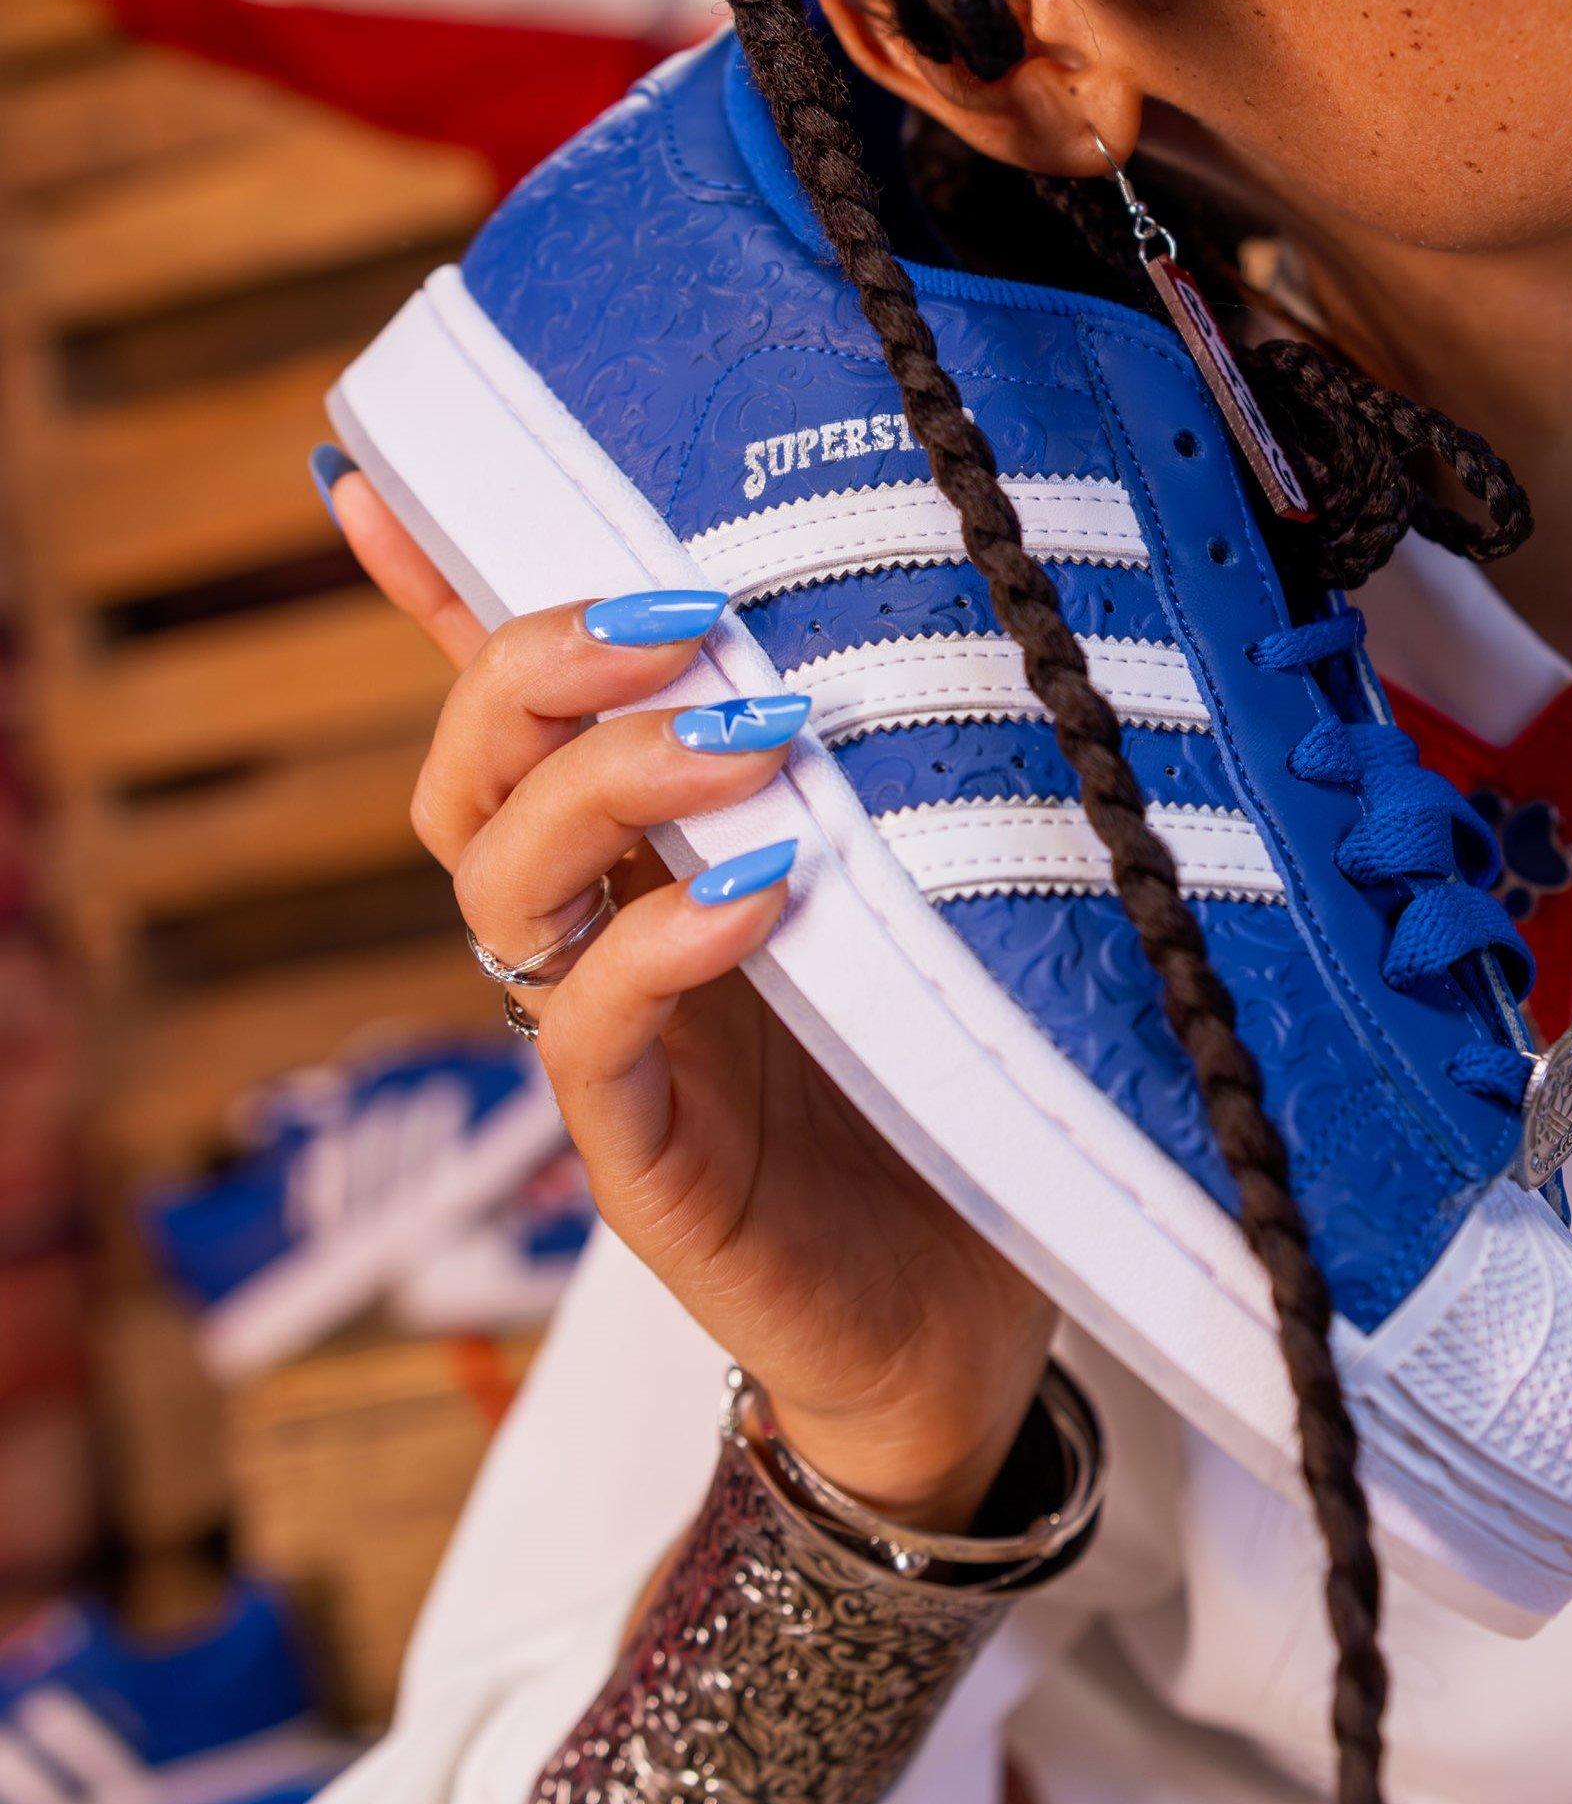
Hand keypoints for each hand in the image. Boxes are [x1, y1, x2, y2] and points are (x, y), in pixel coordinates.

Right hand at [322, 464, 1055, 1530]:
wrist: (959, 1321)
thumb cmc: (938, 1093)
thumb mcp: (922, 904)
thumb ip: (896, 788)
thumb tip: (949, 629)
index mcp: (643, 858)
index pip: (513, 709)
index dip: (436, 596)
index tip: (380, 482)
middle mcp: (594, 935)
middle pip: (471, 771)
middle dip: (544, 664)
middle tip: (684, 611)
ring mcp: (604, 1043)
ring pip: (500, 880)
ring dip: (608, 782)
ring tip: (750, 736)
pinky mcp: (637, 1154)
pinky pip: (585, 1030)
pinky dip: (654, 945)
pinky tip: (754, 894)